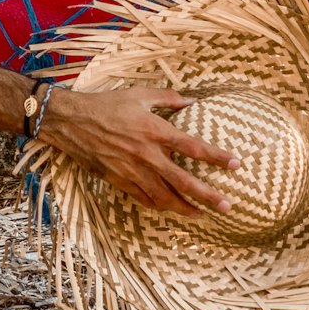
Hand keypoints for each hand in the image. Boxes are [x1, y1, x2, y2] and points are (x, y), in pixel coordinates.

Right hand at [40, 86, 239, 217]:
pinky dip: (159, 206)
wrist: (72, 122)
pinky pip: (144, 199)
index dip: (216, 157)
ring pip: (165, 197)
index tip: (236, 164)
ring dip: (185, 209)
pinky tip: (169, 209)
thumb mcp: (138, 93)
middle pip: (184, 181)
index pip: (193, 147)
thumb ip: (167, 98)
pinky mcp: (120, 181)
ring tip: (201, 216)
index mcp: (155, 131)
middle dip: (208, 196)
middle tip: (227, 206)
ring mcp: (133, 171)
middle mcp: (147, 155)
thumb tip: (191, 101)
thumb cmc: (106, 104)